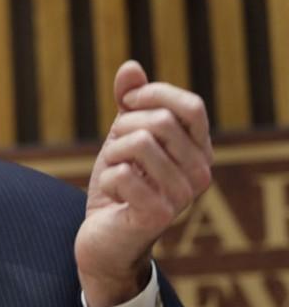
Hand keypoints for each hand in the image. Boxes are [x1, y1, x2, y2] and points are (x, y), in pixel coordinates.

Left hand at [75, 60, 212, 306]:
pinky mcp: (158, 215)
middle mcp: (200, 173)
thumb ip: (130, 102)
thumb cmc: (119, 186)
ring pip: (138, 143)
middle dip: (122, 127)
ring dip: (111, 154)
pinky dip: (105, 179)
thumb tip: (131, 67)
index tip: (126, 104)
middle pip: (159, 121)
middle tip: (115, 151)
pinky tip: (112, 197)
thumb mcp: (123, 137)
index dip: (152, 95)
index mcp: (199, 151)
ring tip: (114, 174)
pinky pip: (121, 174)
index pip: (190, 106)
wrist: (104, 239)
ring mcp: (183, 197)